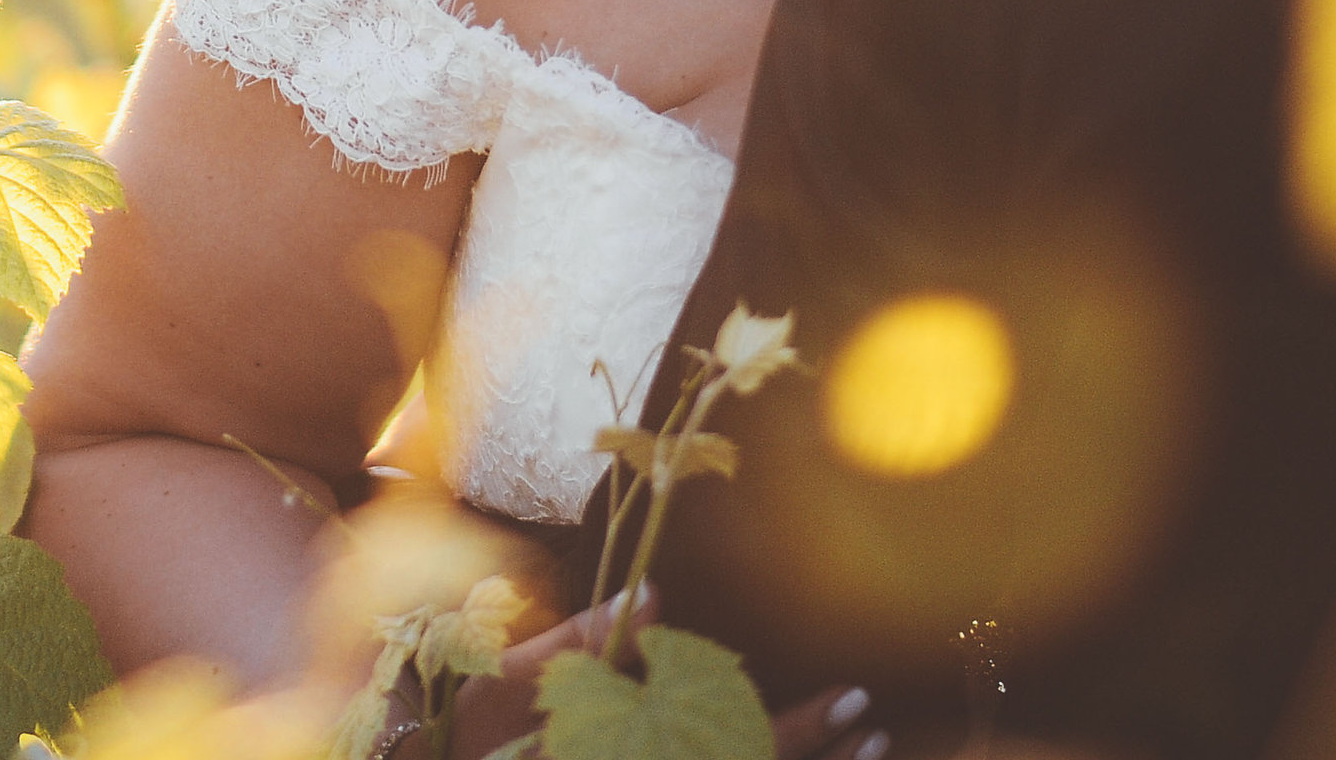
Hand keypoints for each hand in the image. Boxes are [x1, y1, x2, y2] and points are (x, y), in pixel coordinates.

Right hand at [439, 588, 885, 759]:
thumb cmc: (462, 735)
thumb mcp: (501, 680)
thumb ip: (575, 639)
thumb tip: (655, 592)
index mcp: (620, 754)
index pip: (731, 749)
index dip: (800, 733)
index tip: (855, 703)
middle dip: (817, 754)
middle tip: (873, 722)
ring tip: (869, 746)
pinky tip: (806, 759)